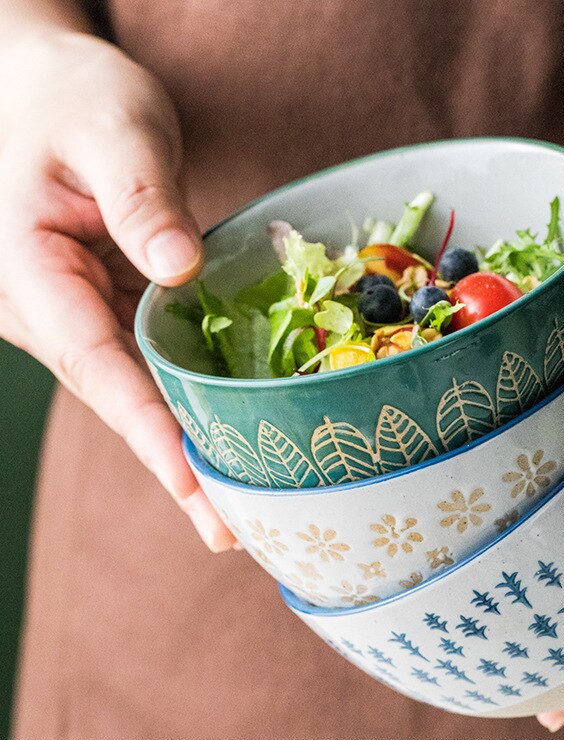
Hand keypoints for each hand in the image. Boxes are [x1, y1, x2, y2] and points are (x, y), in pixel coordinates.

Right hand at [0, 30, 235, 550]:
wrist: (52, 95)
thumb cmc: (74, 101)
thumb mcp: (111, 129)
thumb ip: (141, 196)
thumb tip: (180, 268)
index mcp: (34, 274)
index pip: (96, 364)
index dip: (145, 428)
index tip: (192, 481)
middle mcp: (55, 312)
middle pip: (121, 401)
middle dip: (176, 467)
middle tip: (232, 531)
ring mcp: (84, 317)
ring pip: (140, 395)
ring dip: (189, 451)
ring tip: (239, 510)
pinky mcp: (117, 312)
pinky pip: (156, 368)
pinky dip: (193, 408)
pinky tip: (232, 440)